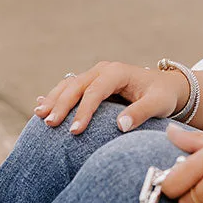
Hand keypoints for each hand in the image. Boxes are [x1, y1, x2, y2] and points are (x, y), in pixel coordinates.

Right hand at [34, 61, 188, 134]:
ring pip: (68, 85)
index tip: (74, 131)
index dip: (83, 111)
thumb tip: (121, 125)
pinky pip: (68, 88)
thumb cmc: (161, 96)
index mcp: (117, 72)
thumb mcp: (158, 104)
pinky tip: (39, 106)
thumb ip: (141, 113)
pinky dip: (54, 97)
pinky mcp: (89, 83)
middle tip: (48, 124)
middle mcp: (102, 71)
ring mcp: (93, 76)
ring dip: (52, 100)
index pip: (94, 91)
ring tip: (38, 116)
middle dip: (60, 105)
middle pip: (75, 86)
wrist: (164, 87)